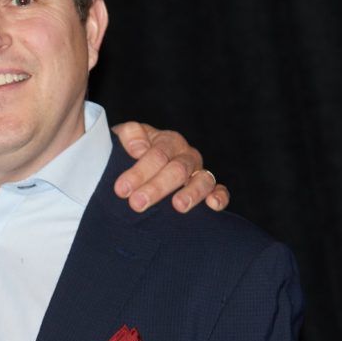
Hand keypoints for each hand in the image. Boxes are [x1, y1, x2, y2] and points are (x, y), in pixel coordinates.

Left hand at [112, 121, 228, 213]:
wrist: (140, 165)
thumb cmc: (130, 154)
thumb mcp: (126, 139)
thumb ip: (130, 135)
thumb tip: (138, 149)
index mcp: (167, 142)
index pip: (157, 154)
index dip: (139, 172)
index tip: (121, 189)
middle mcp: (186, 156)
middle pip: (177, 169)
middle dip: (157, 187)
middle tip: (137, 203)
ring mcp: (199, 172)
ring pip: (202, 179)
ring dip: (191, 193)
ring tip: (178, 205)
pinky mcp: (208, 189)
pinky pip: (219, 191)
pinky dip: (219, 196)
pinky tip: (213, 205)